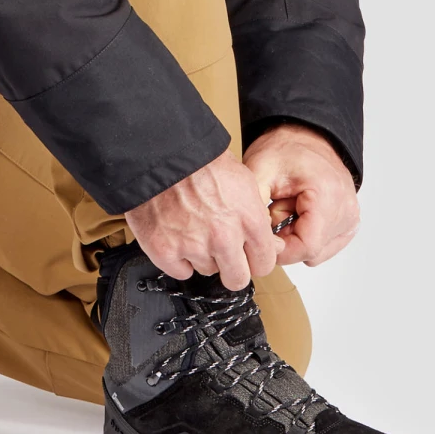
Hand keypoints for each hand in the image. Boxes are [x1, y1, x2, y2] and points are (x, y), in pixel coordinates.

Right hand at [124, 150, 282, 289]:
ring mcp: (193, 246)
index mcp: (248, 220)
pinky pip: (181, 271)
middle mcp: (223, 238)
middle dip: (233, 268)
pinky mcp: (165, 251)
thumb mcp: (245, 183)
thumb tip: (271, 245)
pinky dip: (179, 258)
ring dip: (203, 256)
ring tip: (194, 227)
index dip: (256, 259)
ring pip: (207, 271)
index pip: (264, 263)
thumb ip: (259, 220)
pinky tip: (178, 235)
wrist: (163, 153)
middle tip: (223, 251)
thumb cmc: (202, 163)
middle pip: (237, 279)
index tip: (249, 256)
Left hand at [243, 123, 359, 266]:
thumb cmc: (285, 148)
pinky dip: (308, 234)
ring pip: (317, 252)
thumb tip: (256, 244)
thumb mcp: (258, 173)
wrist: (304, 134)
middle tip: (276, 209)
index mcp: (328, 195)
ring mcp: (351, 217)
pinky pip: (324, 245)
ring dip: (297, 236)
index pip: (306, 247)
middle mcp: (347, 209)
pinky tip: (300, 212)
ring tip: (289, 208)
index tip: (264, 236)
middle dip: (286, 237)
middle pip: (311, 251)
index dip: (280, 249)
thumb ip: (254, 211)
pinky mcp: (350, 221)